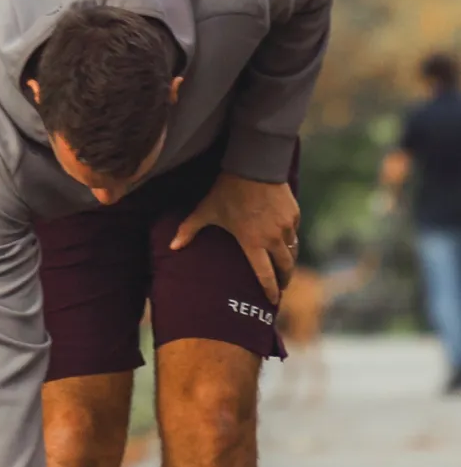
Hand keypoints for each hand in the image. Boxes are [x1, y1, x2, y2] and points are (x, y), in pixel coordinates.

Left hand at [170, 170, 297, 305]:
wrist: (254, 165)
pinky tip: (286, 243)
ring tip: (285, 268)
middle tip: (281, 287)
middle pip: (285, 268)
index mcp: (252, 243)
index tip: (272, 301)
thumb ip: (189, 229)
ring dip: (289, 261)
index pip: (265, 275)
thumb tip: (172, 247)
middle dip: (284, 280)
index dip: (269, 290)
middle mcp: (273, 239)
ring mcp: (286, 227)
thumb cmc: (228, 190)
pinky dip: (291, 240)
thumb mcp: (207, 210)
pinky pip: (295, 233)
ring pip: (292, 251)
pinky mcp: (294, 215)